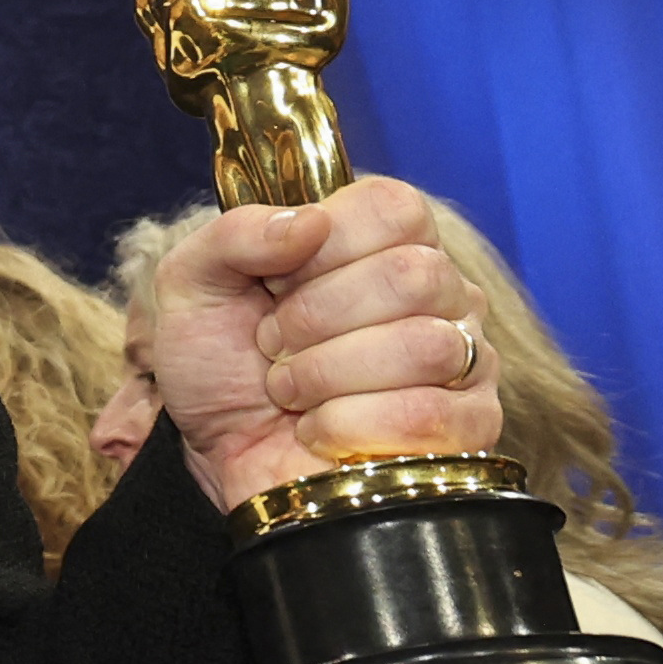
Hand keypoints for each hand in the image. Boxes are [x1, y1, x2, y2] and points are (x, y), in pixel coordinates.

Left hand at [143, 178, 494, 509]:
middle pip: (415, 275)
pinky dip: (347, 426)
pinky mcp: (470, 425)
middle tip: (276, 344)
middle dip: (315, 317)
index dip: (323, 247)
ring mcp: (466, 358)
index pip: (394, 208)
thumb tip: (311, 221)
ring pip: (427, 346)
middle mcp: (441, 292)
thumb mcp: (193, 284)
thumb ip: (234, 235)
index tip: (275, 284)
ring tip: (290, 390)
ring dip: (326, 375)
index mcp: (385, 241)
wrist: (219, 455)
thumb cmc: (219, 364)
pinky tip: (319, 429)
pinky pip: (430, 415)